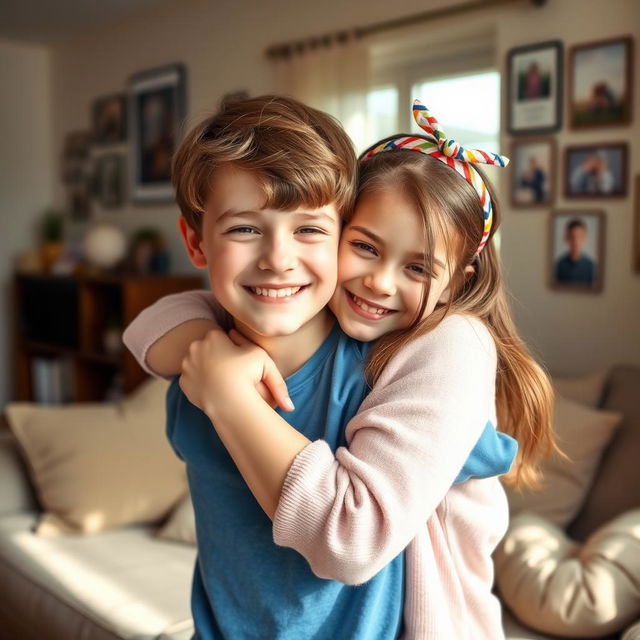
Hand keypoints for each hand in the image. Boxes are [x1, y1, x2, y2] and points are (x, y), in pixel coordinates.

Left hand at [178, 329, 293, 419]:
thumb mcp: (260, 356)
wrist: (230, 402)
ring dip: (207, 369)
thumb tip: (234, 333)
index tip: (238, 359)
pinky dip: (201, 383)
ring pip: (198, 363)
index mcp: (212, 336)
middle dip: (217, 356)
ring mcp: (187, 365)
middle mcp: (195, 347)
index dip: (231, 347)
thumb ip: (250, 343)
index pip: (221, 337)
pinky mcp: (183, 382)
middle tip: (231, 370)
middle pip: (207, 349)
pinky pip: (193, 379)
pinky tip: (213, 388)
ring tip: (222, 380)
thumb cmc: (248, 376)